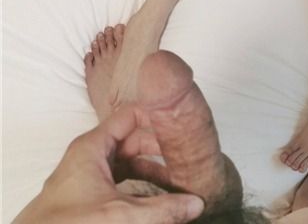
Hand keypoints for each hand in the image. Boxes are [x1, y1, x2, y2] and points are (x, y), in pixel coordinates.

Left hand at [13, 102, 204, 223]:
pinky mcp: (88, 194)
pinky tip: (157, 197)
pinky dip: (139, 184)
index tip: (182, 123)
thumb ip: (161, 209)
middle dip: (160, 148)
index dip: (157, 116)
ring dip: (152, 170)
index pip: (131, 115)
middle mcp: (90, 154)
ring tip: (178, 181)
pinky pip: (120, 180)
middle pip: (133, 139)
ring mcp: (89, 174)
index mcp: (93, 145)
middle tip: (187, 155)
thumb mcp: (121, 215)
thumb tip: (197, 203)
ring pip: (128, 162)